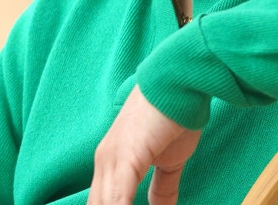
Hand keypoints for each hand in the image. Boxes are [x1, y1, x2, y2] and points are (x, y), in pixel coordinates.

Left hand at [89, 86, 202, 204]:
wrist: (179, 84)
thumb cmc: (174, 117)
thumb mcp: (169, 162)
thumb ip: (162, 187)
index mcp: (111, 163)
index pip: (102, 201)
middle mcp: (105, 162)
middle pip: (98, 204)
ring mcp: (111, 159)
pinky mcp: (124, 158)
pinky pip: (117, 200)